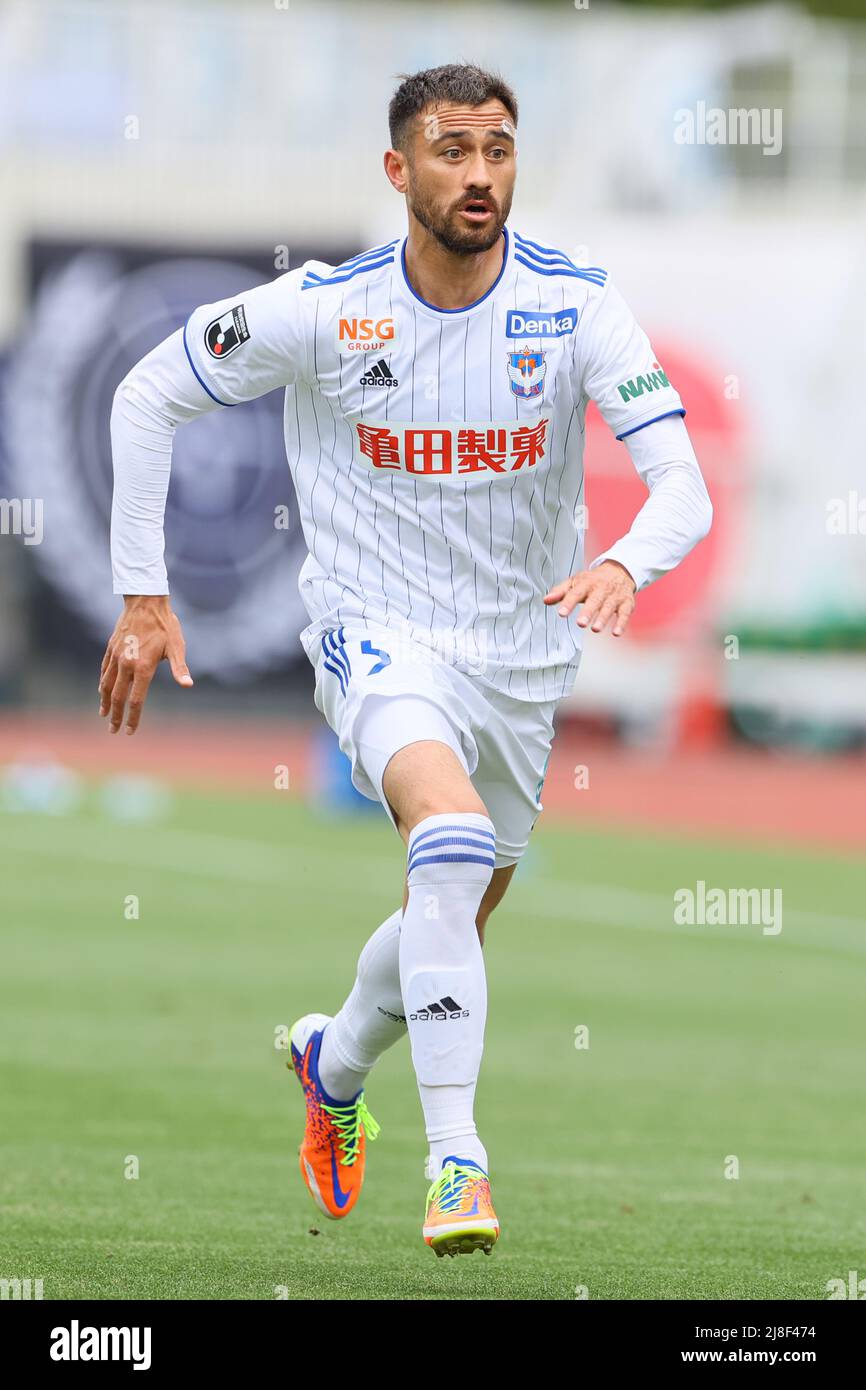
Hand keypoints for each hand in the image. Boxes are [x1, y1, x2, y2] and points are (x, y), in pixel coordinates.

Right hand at [98, 595, 192, 734]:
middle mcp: (126, 664)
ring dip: (105, 702)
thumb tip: (188, 685)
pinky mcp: (111, 648)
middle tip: (113, 731)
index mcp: (143, 667)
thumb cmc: (165, 625)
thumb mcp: (176, 646)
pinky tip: (102, 691)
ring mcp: (116, 656)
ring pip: (106, 684)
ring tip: (104, 715)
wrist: (145, 602)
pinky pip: (104, 670)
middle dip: (115, 716)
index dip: (133, 718)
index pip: (136, 700)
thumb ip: (179, 668)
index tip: (130, 731)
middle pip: (117, 696)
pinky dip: (102, 684)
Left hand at [543, 560, 636, 636]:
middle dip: (588, 612)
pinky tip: (616, 633)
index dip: (568, 603)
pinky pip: (625, 613)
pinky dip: (621, 623)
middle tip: (580, 623)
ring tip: (595, 629)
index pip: (576, 593)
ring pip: (609, 607)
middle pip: (594, 600)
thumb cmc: (593, 580)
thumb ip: (560, 592)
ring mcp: (615, 596)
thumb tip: (546, 600)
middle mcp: (601, 589)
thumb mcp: (576, 582)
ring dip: (603, 618)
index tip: (561, 613)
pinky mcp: (626, 603)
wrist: (620, 570)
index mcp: (587, 583)